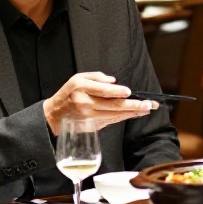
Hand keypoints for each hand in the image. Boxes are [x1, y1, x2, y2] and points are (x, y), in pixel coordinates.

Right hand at [42, 72, 158, 135]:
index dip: (117, 92)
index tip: (129, 92)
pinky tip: (135, 114)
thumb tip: (113, 81)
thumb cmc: (68, 93)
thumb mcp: (78, 78)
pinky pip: (112, 121)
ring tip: (147, 109)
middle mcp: (86, 105)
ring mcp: (90, 118)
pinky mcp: (93, 126)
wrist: (54, 115)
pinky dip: (124, 117)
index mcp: (82, 89)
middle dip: (133, 106)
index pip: (102, 91)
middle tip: (148, 105)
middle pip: (113, 106)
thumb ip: (96, 77)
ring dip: (133, 113)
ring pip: (115, 116)